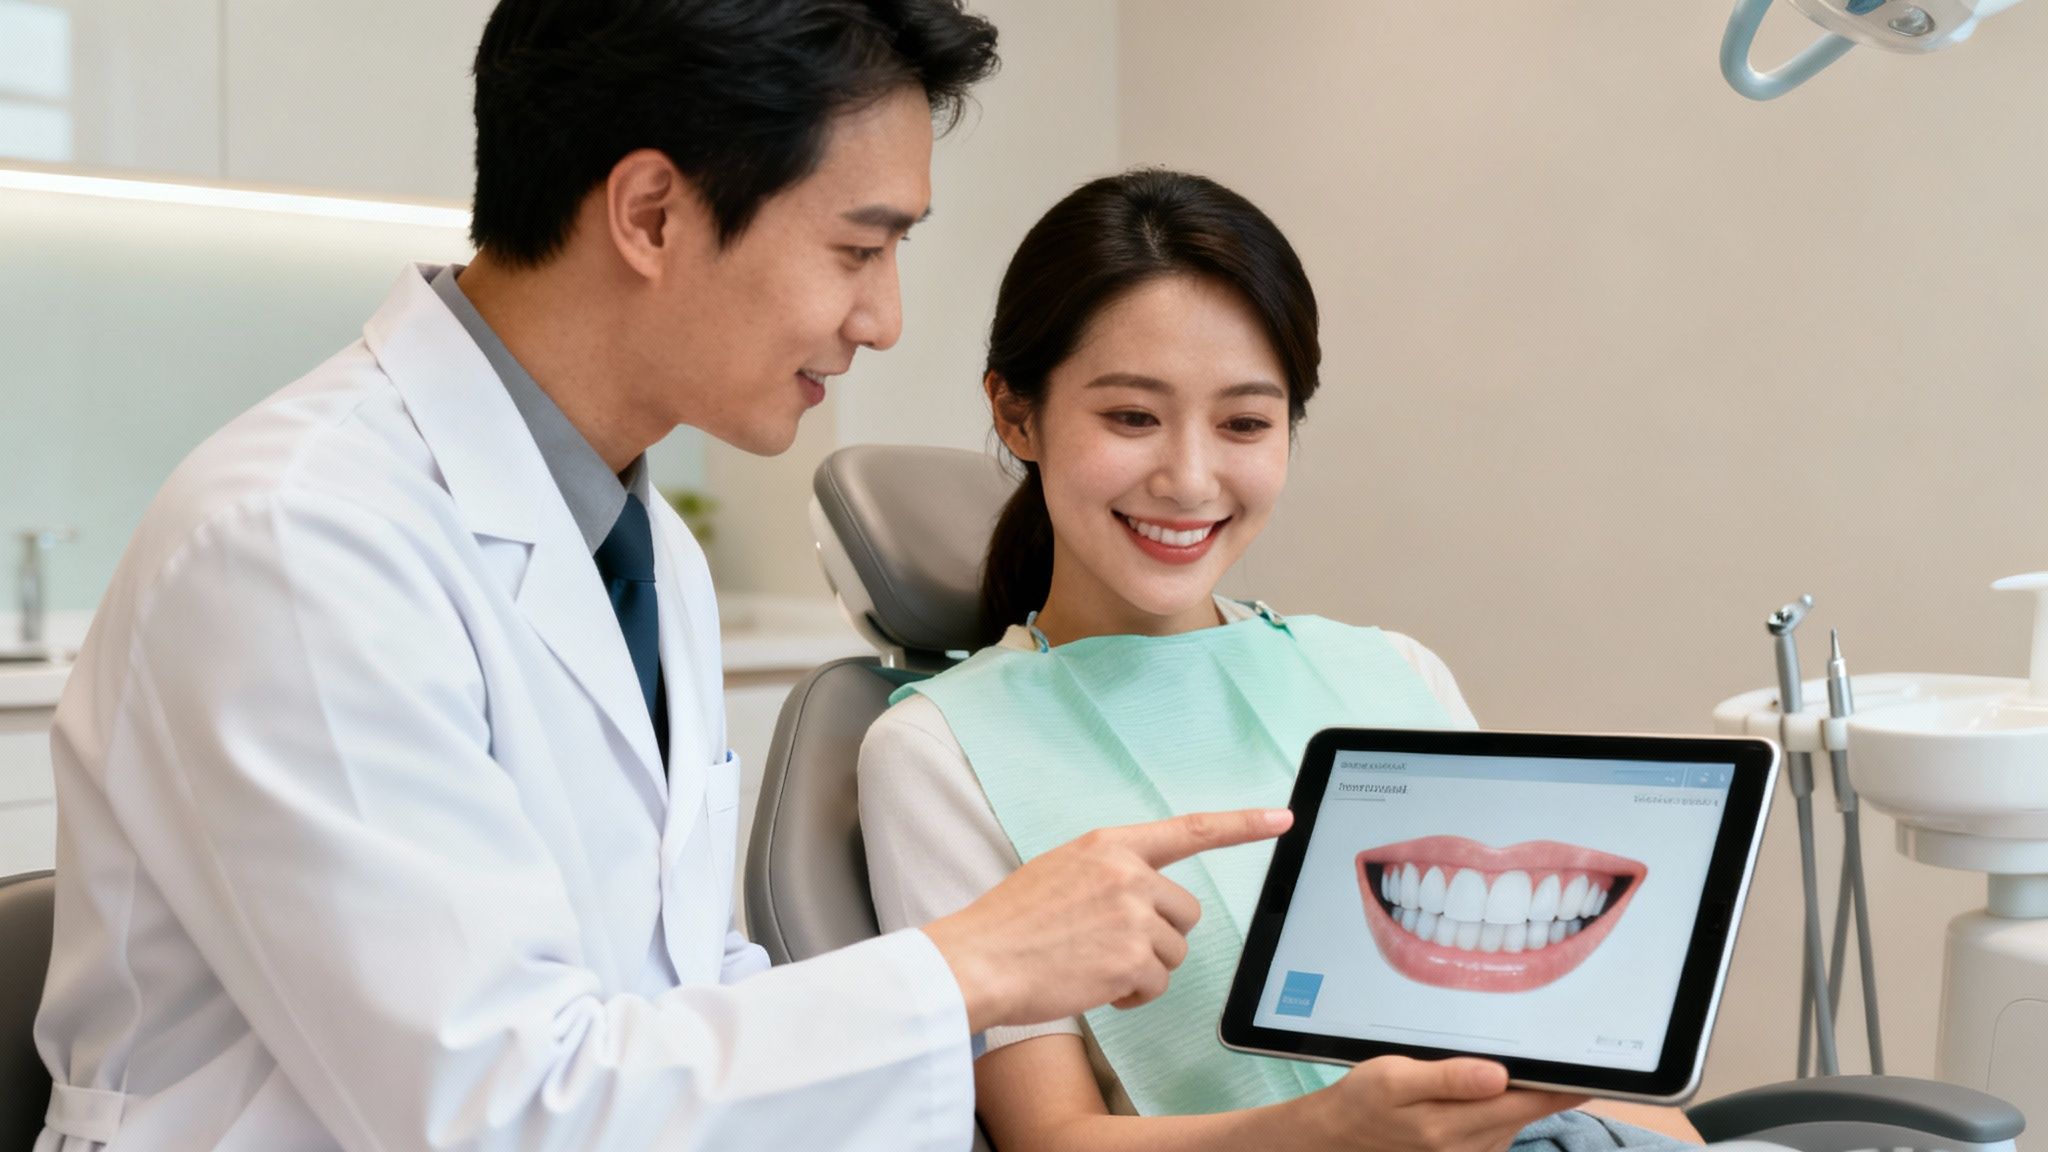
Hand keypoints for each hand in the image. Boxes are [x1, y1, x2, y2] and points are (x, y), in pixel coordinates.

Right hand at [923, 807, 1290, 1031]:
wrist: (977, 961)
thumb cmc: (1009, 924)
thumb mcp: (1059, 872)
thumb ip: (1108, 874)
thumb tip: (1146, 898)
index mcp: (1109, 844)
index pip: (1189, 829)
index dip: (1241, 824)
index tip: (1281, 819)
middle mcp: (1127, 873)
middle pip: (1186, 913)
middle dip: (1159, 937)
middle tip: (1111, 949)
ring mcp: (1132, 914)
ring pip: (1174, 952)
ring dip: (1143, 969)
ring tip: (1093, 967)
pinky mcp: (1132, 958)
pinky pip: (1157, 985)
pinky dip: (1132, 995)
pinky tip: (1094, 987)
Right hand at [1300, 1056, 1587, 1151]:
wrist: (1341, 1137)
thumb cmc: (1366, 1101)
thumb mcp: (1395, 1079)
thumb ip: (1448, 1078)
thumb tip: (1499, 1075)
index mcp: (1456, 1126)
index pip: (1528, 1104)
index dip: (1564, 1086)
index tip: (1591, 1065)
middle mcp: (1473, 1147)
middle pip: (1527, 1109)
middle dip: (1543, 1081)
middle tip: (1553, 1043)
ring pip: (1516, 1117)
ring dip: (1521, 1092)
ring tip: (1511, 1060)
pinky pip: (1501, 1125)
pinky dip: (1503, 1104)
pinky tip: (1484, 1085)